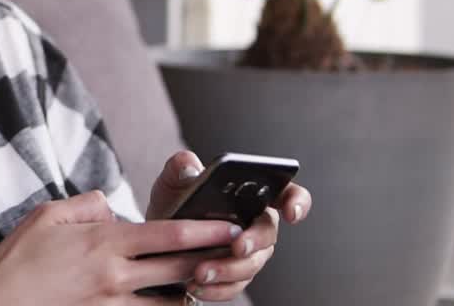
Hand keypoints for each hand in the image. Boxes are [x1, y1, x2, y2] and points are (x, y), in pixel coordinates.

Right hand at [0, 190, 241, 304]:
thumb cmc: (18, 259)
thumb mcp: (48, 216)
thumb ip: (87, 205)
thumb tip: (113, 206)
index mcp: (104, 242)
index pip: (168, 233)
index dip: (205, 229)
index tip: (231, 225)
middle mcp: (115, 275)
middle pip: (180, 269)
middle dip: (213, 260)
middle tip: (240, 252)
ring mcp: (112, 304)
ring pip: (170, 301)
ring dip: (192, 290)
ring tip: (211, 280)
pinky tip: (175, 302)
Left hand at [145, 151, 313, 301]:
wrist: (157, 236)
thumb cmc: (174, 202)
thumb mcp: (173, 179)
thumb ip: (181, 166)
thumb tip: (190, 166)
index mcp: (251, 194)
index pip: (285, 193)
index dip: (296, 201)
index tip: (292, 212)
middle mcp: (256, 224)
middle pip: (268, 233)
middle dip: (254, 240)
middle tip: (237, 246)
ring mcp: (249, 253)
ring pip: (251, 264)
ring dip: (228, 269)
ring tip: (201, 271)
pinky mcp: (234, 276)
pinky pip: (234, 286)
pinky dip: (216, 288)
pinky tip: (196, 286)